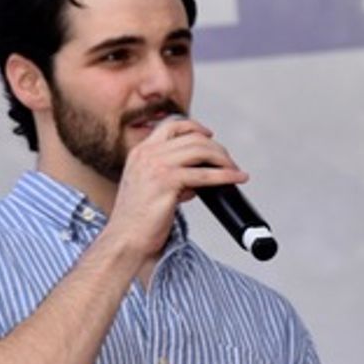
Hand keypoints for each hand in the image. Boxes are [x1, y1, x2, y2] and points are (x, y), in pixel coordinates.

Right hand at [105, 116, 247, 255]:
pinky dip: (226, 175)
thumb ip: (171, 176)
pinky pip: (205, 175)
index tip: (209, 134)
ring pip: (201, 150)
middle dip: (216, 148)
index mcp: (140, 152)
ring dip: (223, 159)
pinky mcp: (167, 182)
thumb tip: (198, 177)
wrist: (126, 239)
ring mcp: (156, 166)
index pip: (171, 125)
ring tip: (234, 169)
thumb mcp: (151, 187)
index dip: (194, 127)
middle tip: (228, 161)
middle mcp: (147, 154)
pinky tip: (236, 178)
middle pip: (192, 138)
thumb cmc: (137, 220)